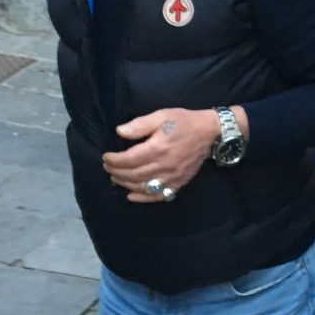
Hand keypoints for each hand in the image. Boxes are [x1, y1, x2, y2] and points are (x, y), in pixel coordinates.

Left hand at [103, 107, 222, 202]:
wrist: (208, 132)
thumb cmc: (183, 122)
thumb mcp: (161, 116)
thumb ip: (139, 125)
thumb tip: (119, 132)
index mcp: (158, 148)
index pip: (129, 159)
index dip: (114, 160)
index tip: (106, 157)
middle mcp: (164, 166)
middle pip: (133, 175)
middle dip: (116, 172)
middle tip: (108, 167)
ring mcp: (172, 177)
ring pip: (143, 187)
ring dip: (125, 184)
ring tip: (115, 178)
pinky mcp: (178, 183)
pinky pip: (158, 196)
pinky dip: (143, 198)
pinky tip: (131, 196)